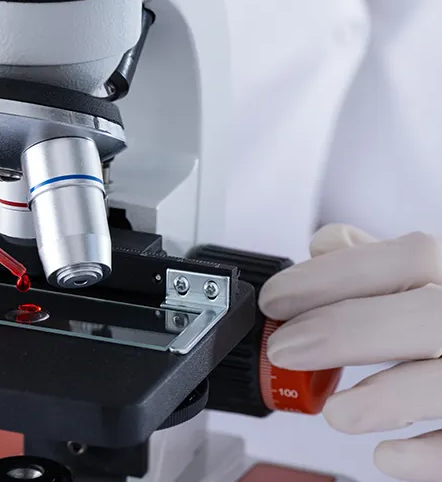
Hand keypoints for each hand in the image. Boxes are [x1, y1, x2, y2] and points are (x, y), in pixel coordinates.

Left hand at [260, 224, 441, 481]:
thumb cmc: (441, 321)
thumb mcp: (426, 278)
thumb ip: (376, 262)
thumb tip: (324, 246)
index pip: (410, 257)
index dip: (334, 275)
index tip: (276, 300)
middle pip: (428, 316)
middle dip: (346, 330)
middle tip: (285, 349)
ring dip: (387, 398)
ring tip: (335, 412)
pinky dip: (428, 454)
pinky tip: (385, 455)